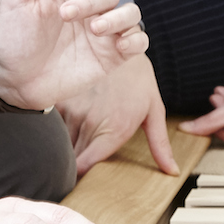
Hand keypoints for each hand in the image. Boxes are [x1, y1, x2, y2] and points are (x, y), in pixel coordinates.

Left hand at [0, 0, 149, 111]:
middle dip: (93, 1)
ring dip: (118, 19)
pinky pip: (138, 42)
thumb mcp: (14, 0)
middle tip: (66, 15)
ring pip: (131, 14)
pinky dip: (136, 40)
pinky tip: (120, 45)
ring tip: (95, 30)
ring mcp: (103, 33)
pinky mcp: (111, 57)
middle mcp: (91, 9)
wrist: (14, 81)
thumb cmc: (13, 38)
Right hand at [60, 54, 178, 177]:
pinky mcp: (61, 99)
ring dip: (63, 151)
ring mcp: (73, 110)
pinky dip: (54, 134)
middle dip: (70, 170)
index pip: (84, 168)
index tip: (83, 181)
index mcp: (114, 130)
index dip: (80, 179)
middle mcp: (90, 122)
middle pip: (70, 160)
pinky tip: (61, 134)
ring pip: (59, 145)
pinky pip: (51, 127)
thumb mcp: (154, 111)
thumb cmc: (138, 80)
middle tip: (74, 173)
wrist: (120, 42)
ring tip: (67, 154)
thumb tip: (172, 171)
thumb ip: (160, 145)